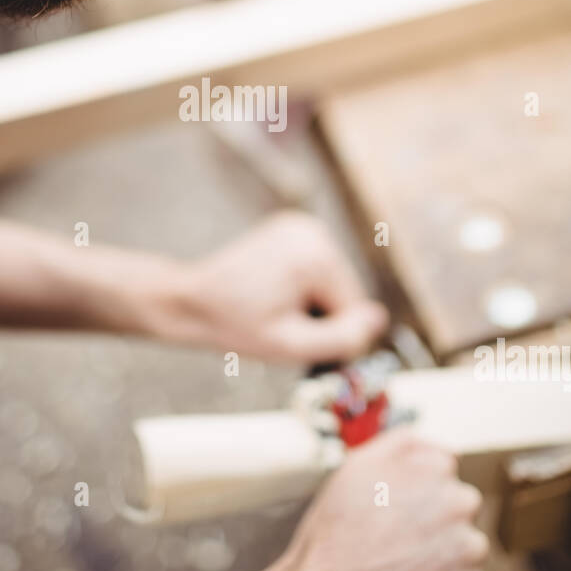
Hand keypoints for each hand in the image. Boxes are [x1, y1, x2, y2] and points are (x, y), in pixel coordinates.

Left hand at [178, 210, 387, 364]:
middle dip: (319, 313)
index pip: (352, 307)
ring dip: (310, 301)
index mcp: (315, 254)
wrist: (191, 301)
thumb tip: (378, 320)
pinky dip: (301, 286)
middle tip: (280, 324)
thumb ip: (342, 338)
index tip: (294, 336)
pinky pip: (315, 268)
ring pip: (330, 282)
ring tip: (274, 307)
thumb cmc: (236, 325)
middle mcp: (312, 231)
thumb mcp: (291, 345)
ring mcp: (300, 225)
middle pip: (342, 291)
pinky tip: (273, 292)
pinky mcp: (290, 229)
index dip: (330, 332)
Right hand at [278, 428, 488, 570]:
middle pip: (459, 507)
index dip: (415, 491)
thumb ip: (402, 444)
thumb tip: (435, 444)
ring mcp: (469, 551)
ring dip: (444, 558)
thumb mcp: (356, 467)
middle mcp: (460, 503)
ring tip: (400, 570)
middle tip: (396, 542)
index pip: (443, 470)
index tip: (393, 509)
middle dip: (435, 522)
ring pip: (465, 549)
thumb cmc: (335, 534)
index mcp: (435, 468)